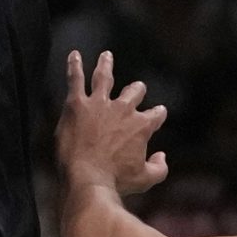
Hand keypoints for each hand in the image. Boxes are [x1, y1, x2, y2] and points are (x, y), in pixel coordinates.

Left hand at [59, 51, 167, 197]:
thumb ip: (159, 168)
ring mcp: (99, 103)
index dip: (157, 114)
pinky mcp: (77, 104)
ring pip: (104, 77)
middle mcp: (123, 109)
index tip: (158, 113)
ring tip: (106, 56)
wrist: (88, 178)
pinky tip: (74, 55)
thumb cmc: (116, 181)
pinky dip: (74, 66)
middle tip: (137, 88)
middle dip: (136, 90)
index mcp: (141, 126)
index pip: (155, 114)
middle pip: (133, 92)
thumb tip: (162, 157)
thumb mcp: (145, 179)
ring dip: (106, 65)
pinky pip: (76, 79)